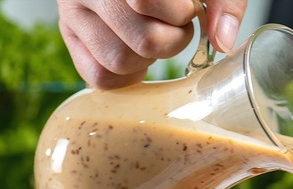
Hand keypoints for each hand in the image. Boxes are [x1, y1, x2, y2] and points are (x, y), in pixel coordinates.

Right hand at [57, 0, 246, 88]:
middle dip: (171, 41)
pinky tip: (137, 53)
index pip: (144, 1)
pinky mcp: (69, 36)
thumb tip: (223, 42)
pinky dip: (126, 74)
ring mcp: (72, 13)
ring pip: (118, 61)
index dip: (177, 14)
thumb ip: (223, 2)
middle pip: (143, 41)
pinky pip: (98, 76)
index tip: (186, 8)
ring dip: (148, 58)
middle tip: (173, 25)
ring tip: (153, 35)